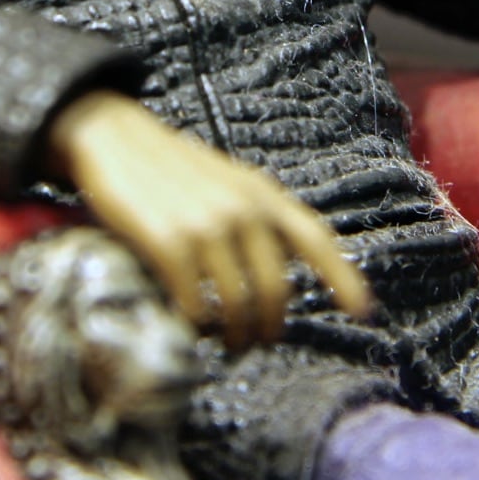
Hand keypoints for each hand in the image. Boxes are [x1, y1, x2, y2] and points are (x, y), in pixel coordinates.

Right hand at [44, 90, 373, 349]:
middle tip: (255, 343)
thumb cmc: (170, 167)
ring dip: (234, 335)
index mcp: (262, 194)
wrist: (113, 136)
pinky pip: (195, 304)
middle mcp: (244, 210)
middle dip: (268, 327)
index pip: (315, 241)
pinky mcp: (169, 243)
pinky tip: (190, 327)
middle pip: (275, 291)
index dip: (344, 279)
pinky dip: (196, 326)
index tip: (364, 313)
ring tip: (225, 342)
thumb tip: (272, 278)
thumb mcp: (227, 181)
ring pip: (237, 305)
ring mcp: (207, 227)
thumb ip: (254, 217)